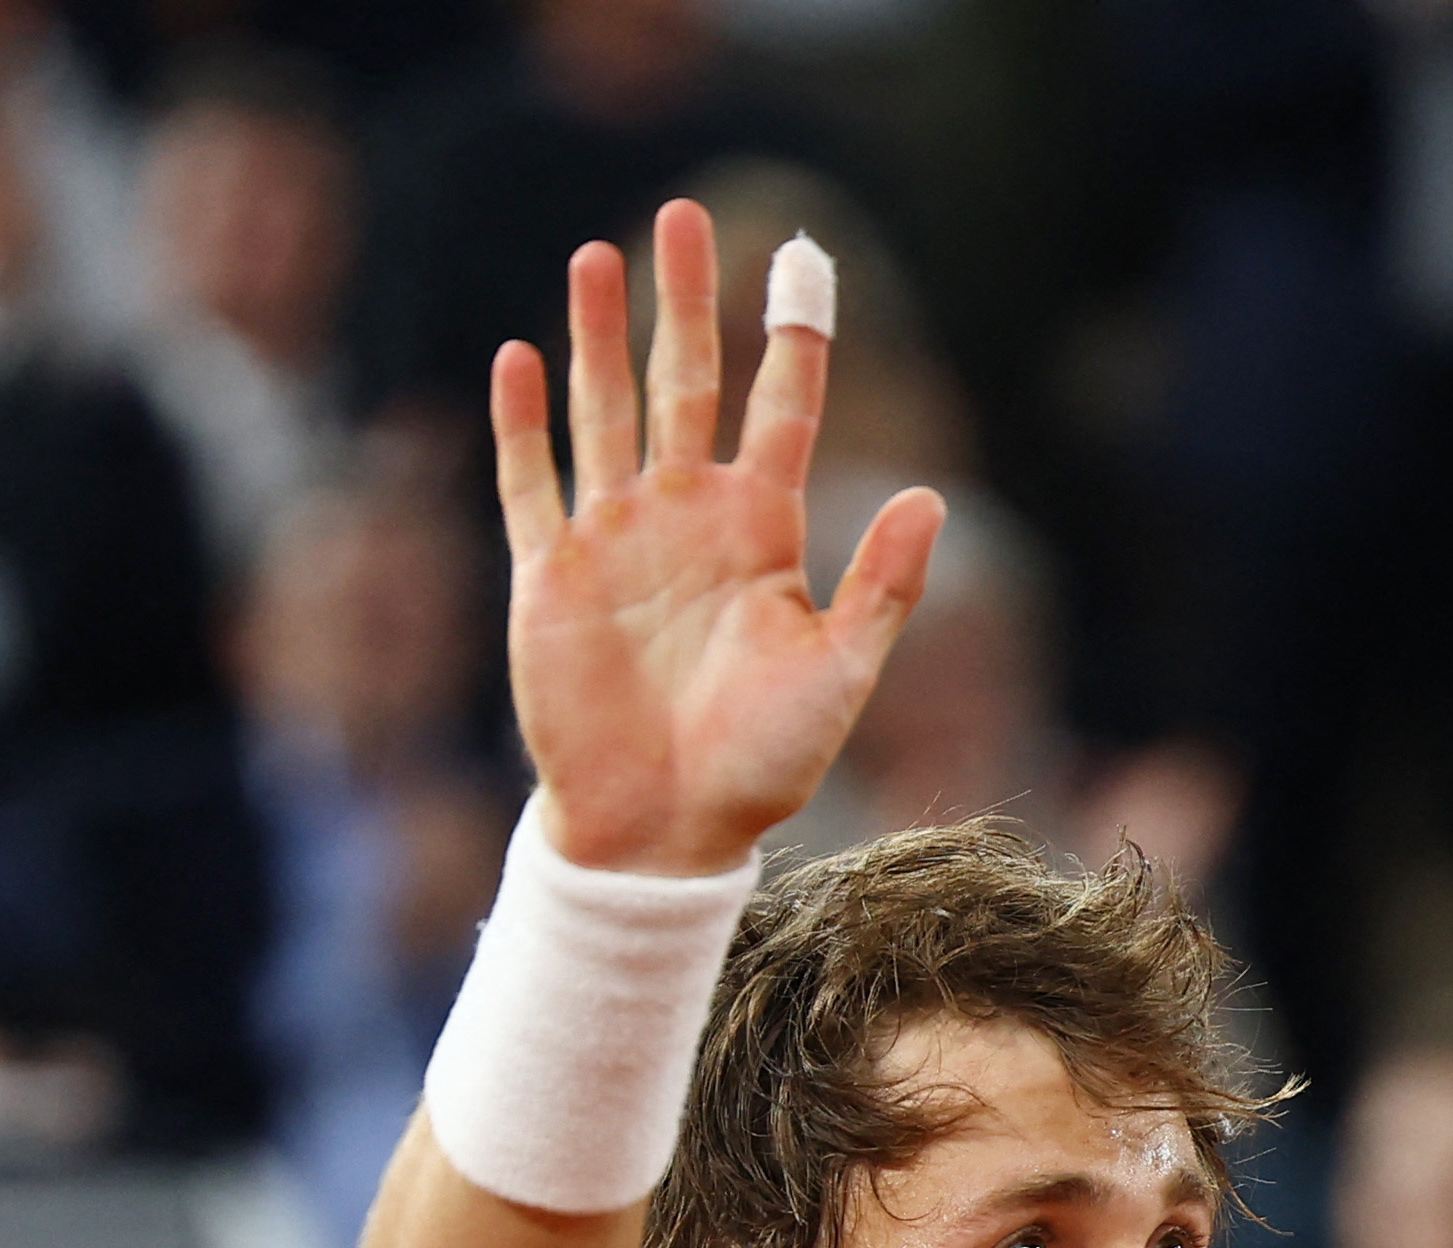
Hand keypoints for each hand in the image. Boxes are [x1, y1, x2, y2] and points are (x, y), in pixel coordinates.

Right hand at [494, 201, 942, 872]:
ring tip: (597, 255)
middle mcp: (688, 517)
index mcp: (763, 529)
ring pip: (607, 409)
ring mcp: (617, 539)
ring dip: (596, 335)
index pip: (781, 405)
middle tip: (680, 212)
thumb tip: (932, 494)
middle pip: (686, 380)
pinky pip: (533, 483)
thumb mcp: (840, 673)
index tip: (797, 255)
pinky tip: (519, 356)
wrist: (667, 830)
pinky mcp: (554, 575)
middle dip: (684, 299)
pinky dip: (524, 423)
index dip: (791, 332)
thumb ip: (883, 586)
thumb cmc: (762, 763)